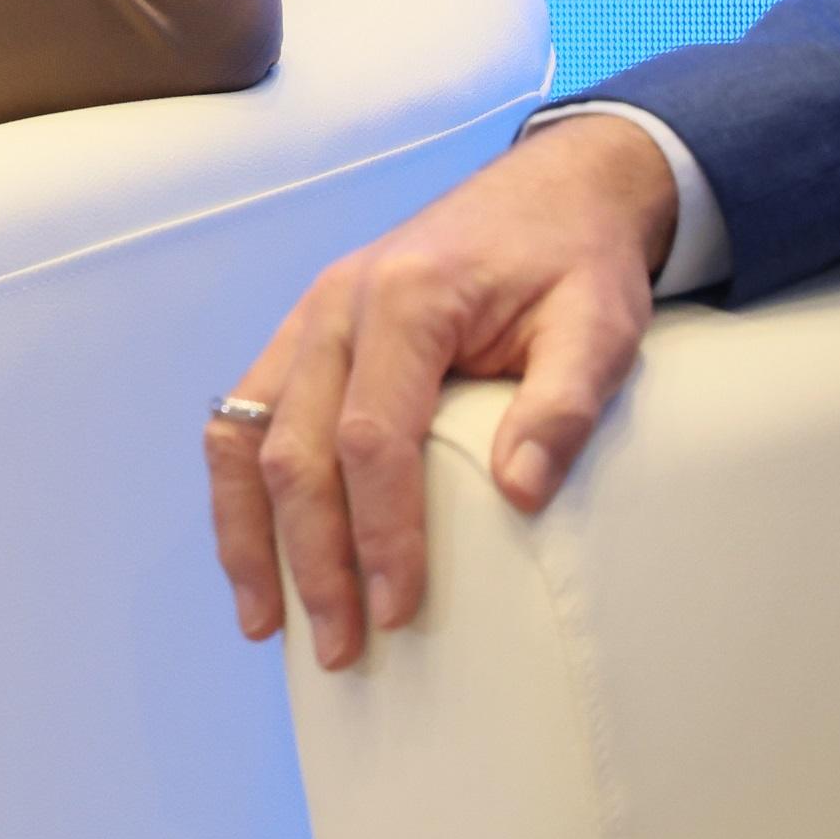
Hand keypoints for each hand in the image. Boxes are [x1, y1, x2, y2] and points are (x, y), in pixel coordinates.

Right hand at [206, 112, 676, 668]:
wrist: (549, 192)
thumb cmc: (575, 262)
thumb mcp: (601, 324)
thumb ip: (564, 402)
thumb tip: (518, 493)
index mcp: (405, 299)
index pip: (371, 436)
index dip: (379, 529)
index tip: (397, 608)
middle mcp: (334, 307)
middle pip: (293, 450)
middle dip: (310, 558)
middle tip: (342, 646)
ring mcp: (307, 320)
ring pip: (241, 436)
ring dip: (247, 534)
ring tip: (266, 621)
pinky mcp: (301, 338)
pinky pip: (242, 419)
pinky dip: (238, 491)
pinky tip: (255, 552)